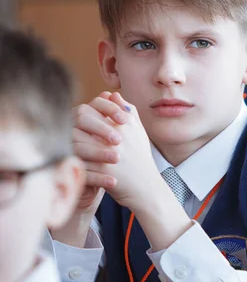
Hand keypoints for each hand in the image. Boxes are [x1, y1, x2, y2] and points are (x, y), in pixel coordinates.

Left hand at [74, 91, 164, 211]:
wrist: (145, 187)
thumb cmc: (140, 158)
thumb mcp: (138, 132)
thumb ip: (128, 111)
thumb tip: (113, 94)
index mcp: (126, 125)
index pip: (99, 106)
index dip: (87, 110)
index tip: (84, 117)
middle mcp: (118, 136)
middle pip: (84, 120)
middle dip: (74, 123)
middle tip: (70, 127)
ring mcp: (110, 152)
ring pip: (78, 139)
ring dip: (69, 140)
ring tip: (67, 142)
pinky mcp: (102, 169)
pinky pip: (79, 160)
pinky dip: (70, 158)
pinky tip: (67, 158)